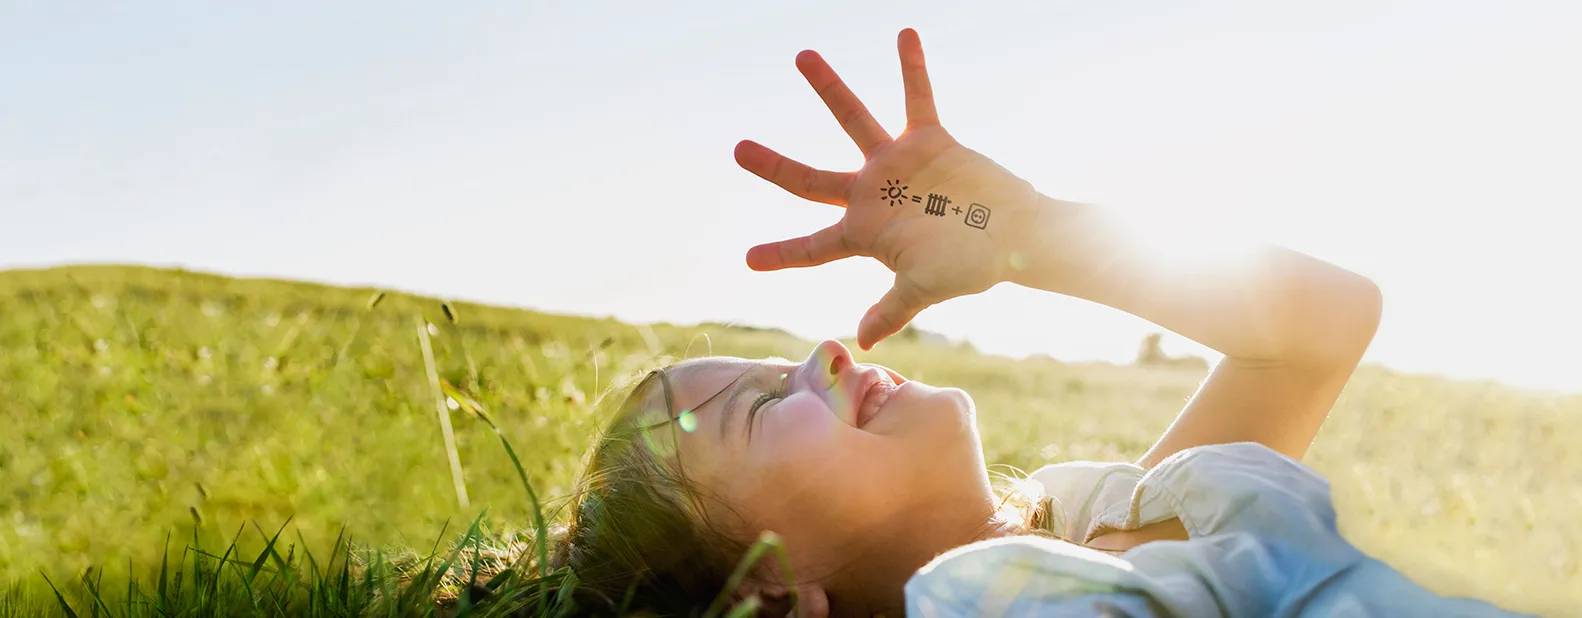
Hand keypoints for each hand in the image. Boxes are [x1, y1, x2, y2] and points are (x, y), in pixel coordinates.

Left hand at [736, 29, 1040, 349]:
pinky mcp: (930, 141)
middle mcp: (872, 195)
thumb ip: (892, 310)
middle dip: (774, 165)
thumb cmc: (971, 267)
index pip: (813, 246)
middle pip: (809, 180)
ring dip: (829, 89)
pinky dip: (912, 68)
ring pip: (854, 120)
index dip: (782, 253)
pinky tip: (905, 33)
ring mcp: (898, 165)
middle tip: (737, 149)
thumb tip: (862, 343)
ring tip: (802, 55)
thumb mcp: (925, 290)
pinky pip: (917, 98)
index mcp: (865, 234)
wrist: (1016, 237)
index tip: (748, 259)